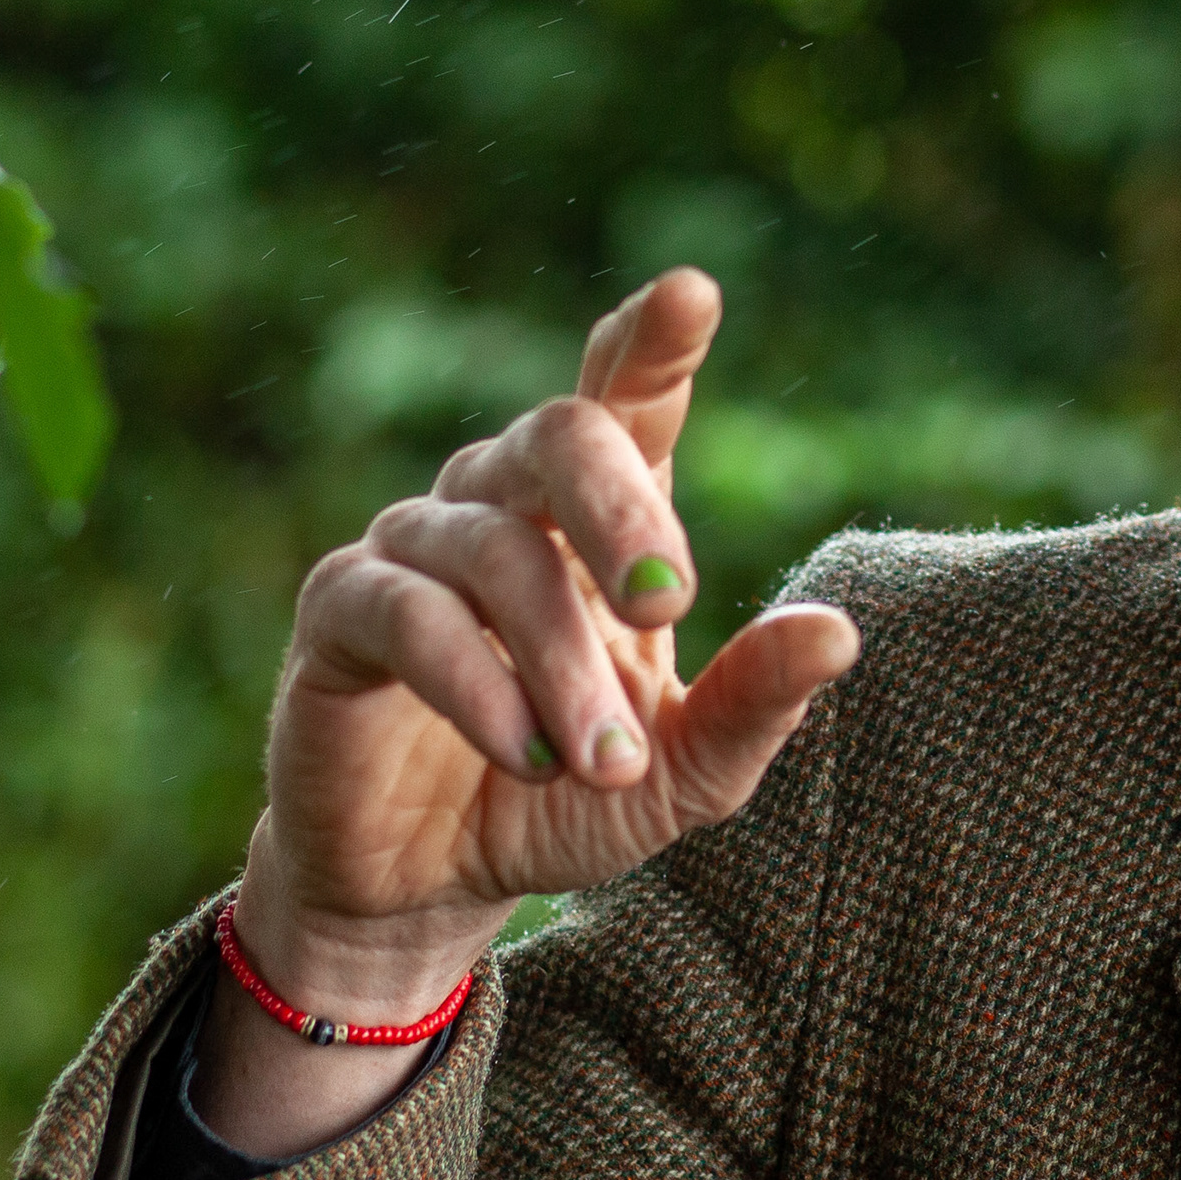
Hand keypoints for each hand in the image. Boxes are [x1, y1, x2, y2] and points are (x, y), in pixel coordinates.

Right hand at [197, 269, 858, 1151]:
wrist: (434, 885)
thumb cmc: (567, 800)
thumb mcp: (682, 772)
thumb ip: (754, 704)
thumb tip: (840, 634)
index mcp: (600, 515)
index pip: (626, 396)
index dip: (652, 341)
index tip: (690, 294)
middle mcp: (505, 501)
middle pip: (562, 434)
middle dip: (625, 513)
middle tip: (675, 602)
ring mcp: (416, 544)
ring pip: (496, 548)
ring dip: (561, 663)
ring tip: (603, 765)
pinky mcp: (340, 610)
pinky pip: (409, 613)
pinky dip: (478, 684)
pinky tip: (524, 754)